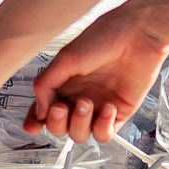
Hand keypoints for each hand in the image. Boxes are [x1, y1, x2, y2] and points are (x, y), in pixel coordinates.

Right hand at [26, 3, 168, 143]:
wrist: (137, 35)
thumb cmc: (104, 38)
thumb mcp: (66, 58)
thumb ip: (46, 85)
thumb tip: (40, 110)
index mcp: (63, 83)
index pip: (44, 108)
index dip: (36, 121)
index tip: (31, 127)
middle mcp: (79, 96)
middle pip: (59, 126)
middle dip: (57, 122)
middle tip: (61, 107)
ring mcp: (98, 106)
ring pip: (79, 134)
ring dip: (79, 123)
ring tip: (87, 102)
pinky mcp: (118, 113)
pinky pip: (104, 133)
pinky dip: (102, 126)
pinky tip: (107, 108)